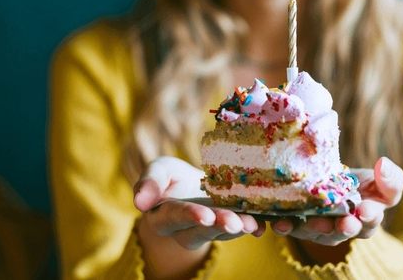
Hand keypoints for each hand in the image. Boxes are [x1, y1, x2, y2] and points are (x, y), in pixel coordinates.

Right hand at [134, 156, 264, 249]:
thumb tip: (139, 202)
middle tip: (234, 222)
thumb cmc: (170, 177)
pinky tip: (264, 223)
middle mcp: (186, 229)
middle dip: (219, 225)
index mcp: (164, 217)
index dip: (189, 216)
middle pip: (202, 229)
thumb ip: (148, 183)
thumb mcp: (158, 171)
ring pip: (224, 231)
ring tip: (252, 223)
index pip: (176, 216)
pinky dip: (253, 226)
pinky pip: (241, 228)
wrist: (191, 185)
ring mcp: (210, 229)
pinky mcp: (229, 225)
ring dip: (239, 227)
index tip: (204, 215)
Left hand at [271, 157, 402, 255]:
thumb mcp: (381, 180)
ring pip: (315, 231)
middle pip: (342, 232)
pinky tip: (280, 223)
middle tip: (346, 223)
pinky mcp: (295, 222)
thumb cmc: (362, 185)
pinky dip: (284, 226)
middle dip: (344, 228)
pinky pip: (289, 227)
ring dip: (314, 227)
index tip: (367, 209)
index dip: (370, 217)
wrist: (328, 177)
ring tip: (313, 221)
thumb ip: (391, 178)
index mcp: (365, 220)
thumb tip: (384, 164)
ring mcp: (317, 227)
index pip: (370, 222)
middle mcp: (340, 229)